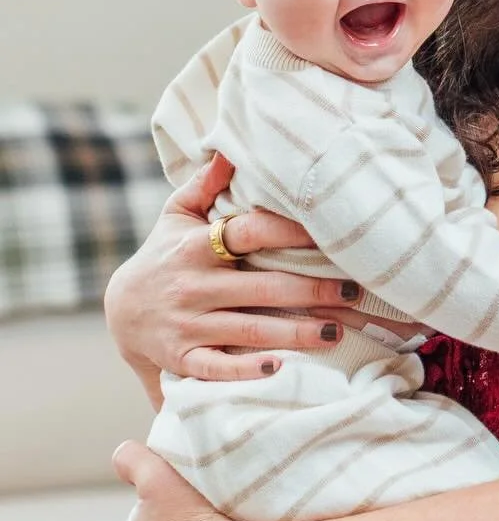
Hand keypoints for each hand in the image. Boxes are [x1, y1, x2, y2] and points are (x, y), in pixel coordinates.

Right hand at [105, 153, 362, 382]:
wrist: (120, 311)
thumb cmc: (163, 256)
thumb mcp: (176, 216)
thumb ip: (204, 184)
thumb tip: (229, 149)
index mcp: (197, 246)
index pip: (249, 232)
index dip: (290, 231)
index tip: (331, 233)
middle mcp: (194, 285)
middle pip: (264, 288)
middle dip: (313, 291)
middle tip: (356, 292)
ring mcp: (188, 325)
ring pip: (251, 330)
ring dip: (296, 333)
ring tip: (337, 330)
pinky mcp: (182, 359)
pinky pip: (218, 368)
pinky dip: (248, 371)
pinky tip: (283, 368)